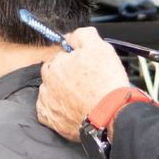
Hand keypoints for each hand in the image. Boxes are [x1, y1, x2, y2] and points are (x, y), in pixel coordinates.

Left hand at [36, 27, 129, 141]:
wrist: (112, 114)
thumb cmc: (105, 82)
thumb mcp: (98, 46)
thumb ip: (81, 35)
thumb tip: (72, 35)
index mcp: (53, 65)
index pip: (61, 57)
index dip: (76, 59)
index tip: (87, 65)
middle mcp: (46, 86)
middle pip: (56, 75)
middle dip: (69, 75)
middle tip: (89, 81)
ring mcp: (48, 106)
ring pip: (54, 94)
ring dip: (64, 93)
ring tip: (85, 96)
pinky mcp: (53, 123)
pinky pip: (52, 113)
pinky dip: (61, 110)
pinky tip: (75, 108)